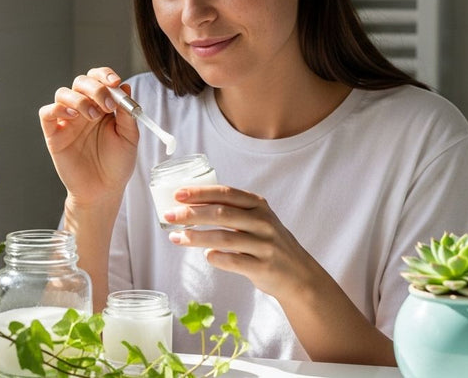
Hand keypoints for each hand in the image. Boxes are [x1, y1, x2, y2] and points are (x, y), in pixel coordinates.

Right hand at [38, 67, 139, 208]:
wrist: (104, 190)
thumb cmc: (117, 164)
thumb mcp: (129, 137)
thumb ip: (127, 113)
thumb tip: (125, 86)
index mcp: (103, 106)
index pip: (99, 79)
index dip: (105, 75)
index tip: (115, 83)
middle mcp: (84, 109)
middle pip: (81, 82)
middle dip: (95, 88)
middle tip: (108, 105)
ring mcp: (67, 121)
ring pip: (63, 93)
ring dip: (79, 99)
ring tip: (94, 117)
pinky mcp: (54, 134)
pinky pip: (46, 113)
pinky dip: (57, 109)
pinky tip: (73, 117)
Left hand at [164, 185, 321, 297]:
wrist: (299, 275)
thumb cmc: (269, 244)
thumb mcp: (257, 220)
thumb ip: (231, 212)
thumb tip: (188, 208)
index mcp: (258, 205)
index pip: (225, 193)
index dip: (200, 193)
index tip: (177, 194)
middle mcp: (263, 222)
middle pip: (221, 213)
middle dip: (191, 213)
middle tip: (169, 215)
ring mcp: (265, 245)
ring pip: (224, 237)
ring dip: (196, 237)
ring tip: (177, 237)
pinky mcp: (263, 267)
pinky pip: (234, 261)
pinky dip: (216, 257)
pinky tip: (205, 256)